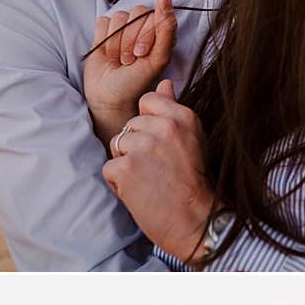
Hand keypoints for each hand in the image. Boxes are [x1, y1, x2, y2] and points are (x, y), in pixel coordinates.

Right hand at [82, 0, 174, 145]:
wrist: (111, 98)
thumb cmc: (136, 82)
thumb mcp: (157, 59)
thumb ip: (166, 30)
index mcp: (158, 30)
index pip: (151, 14)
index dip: (144, 34)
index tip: (141, 54)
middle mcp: (141, 26)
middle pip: (134, 14)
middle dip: (129, 40)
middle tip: (128, 60)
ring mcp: (122, 28)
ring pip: (117, 18)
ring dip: (116, 43)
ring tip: (118, 60)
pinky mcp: (103, 32)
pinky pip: (102, 22)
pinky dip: (103, 41)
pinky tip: (107, 55)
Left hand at [99, 80, 212, 262]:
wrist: (195, 221)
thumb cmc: (193, 184)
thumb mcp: (192, 139)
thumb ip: (173, 110)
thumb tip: (164, 83)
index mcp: (181, 117)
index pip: (147, 101)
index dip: (146, 124)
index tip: (159, 145)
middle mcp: (163, 127)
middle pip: (129, 126)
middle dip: (135, 147)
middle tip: (156, 170)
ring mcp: (143, 146)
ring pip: (117, 145)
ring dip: (126, 164)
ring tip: (148, 181)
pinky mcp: (126, 168)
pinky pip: (109, 168)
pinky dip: (118, 184)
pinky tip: (138, 192)